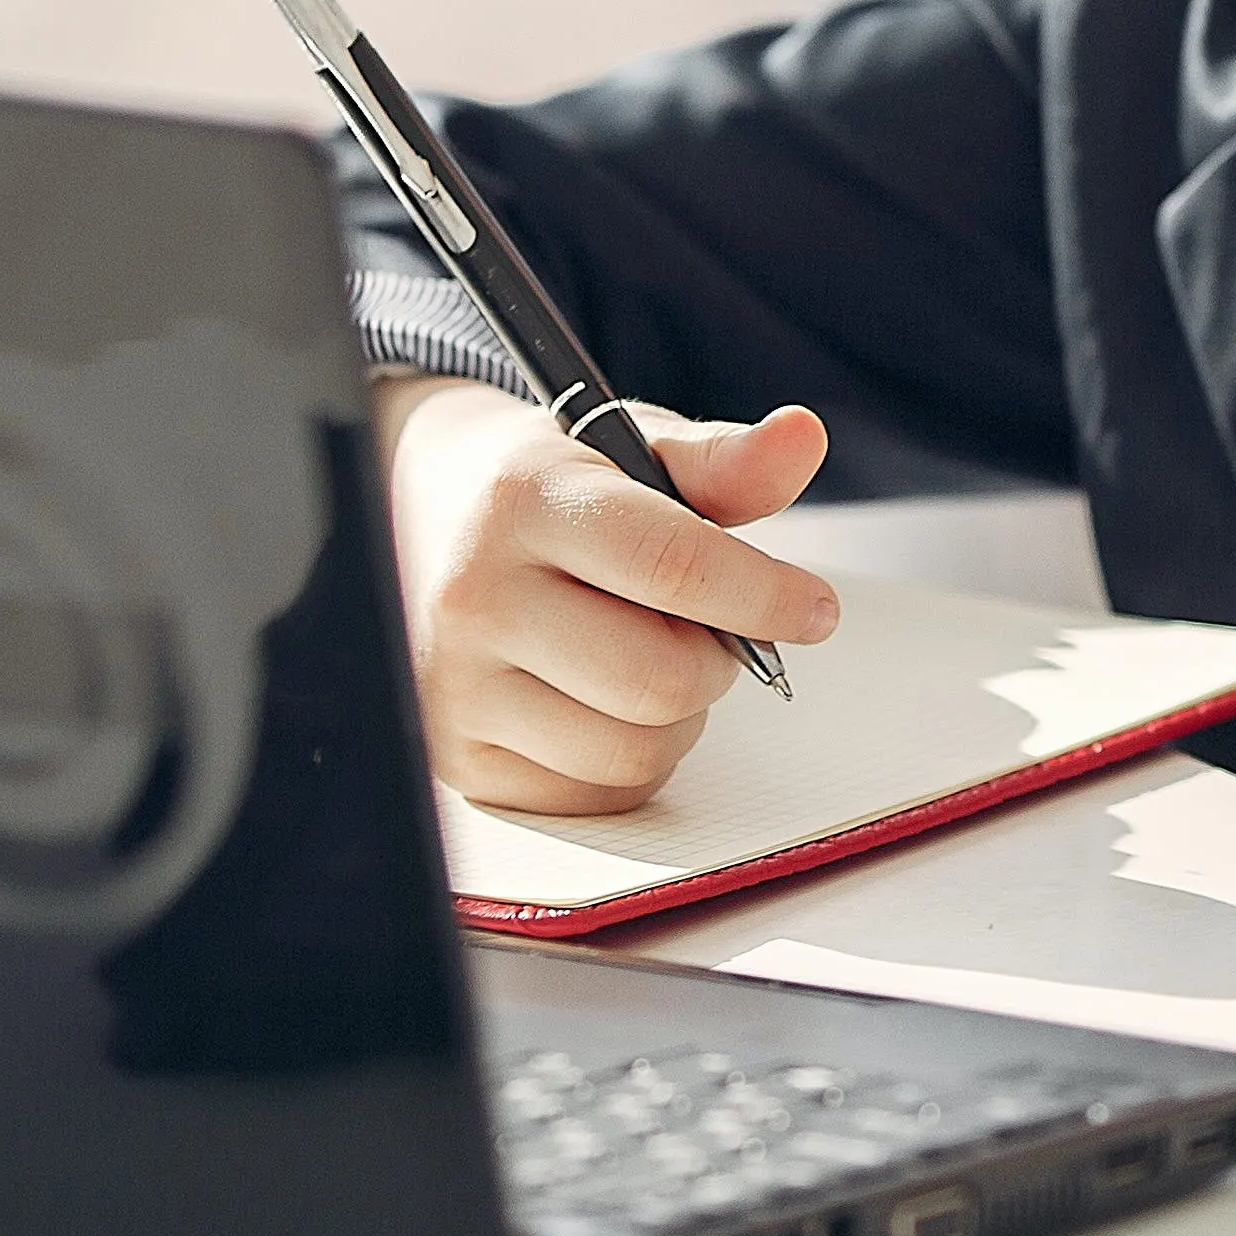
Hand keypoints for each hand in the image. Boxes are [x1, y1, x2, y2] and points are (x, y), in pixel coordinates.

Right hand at [378, 376, 838, 814]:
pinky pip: (596, 796)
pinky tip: (602, 701)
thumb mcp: (634, 450)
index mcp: (525, 500)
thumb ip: (724, 460)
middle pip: (661, 679)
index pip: (670, 565)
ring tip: (646, 655)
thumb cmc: (552, 487)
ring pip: (635, 752)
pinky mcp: (459, 759)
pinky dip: (629, 759)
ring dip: (677, 716)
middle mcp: (477, 597)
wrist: (419, 516)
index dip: (764, 594)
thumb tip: (802, 438)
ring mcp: (458, 687)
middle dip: (716, 659)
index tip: (816, 609)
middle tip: (705, 627)